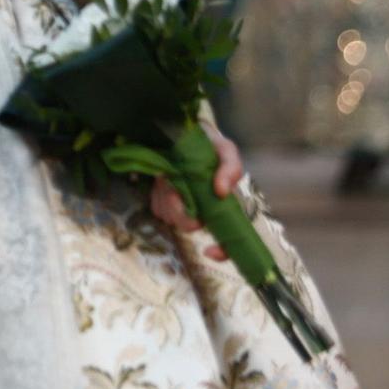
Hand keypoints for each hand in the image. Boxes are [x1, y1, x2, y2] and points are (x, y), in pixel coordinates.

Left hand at [148, 123, 242, 262]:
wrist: (182, 136)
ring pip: (171, 218)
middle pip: (189, 226)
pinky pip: (157, 207)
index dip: (222, 252)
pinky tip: (164, 179)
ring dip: (169, 197)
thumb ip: (231, 169)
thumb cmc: (209, 147)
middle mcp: (202, 213)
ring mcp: (179, 210)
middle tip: (176, 187)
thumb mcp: (226, 151)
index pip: (228, 242)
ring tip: (172, 177)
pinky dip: (158, 193)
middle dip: (181, 210)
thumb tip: (222, 192)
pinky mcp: (161, 203)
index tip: (209, 250)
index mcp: (222, 208)